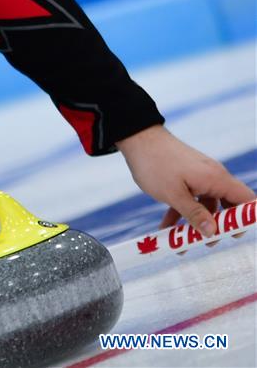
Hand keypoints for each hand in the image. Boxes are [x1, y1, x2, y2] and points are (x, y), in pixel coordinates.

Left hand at [116, 125, 254, 235]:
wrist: (136, 138)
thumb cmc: (155, 163)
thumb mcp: (173, 194)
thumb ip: (194, 214)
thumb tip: (214, 232)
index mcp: (216, 178)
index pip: (246, 200)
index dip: (246, 218)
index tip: (235, 234)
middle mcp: (213, 177)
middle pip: (227, 205)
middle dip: (219, 226)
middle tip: (206, 242)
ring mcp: (199, 177)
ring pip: (205, 205)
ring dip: (196, 222)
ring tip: (183, 242)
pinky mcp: (186, 177)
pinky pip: (190, 198)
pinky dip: (181, 212)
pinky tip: (166, 227)